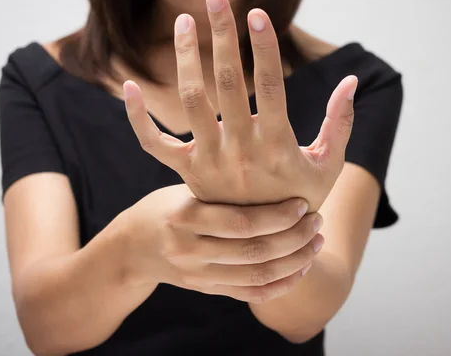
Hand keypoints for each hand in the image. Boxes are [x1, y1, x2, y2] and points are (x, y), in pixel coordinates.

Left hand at [123, 0, 356, 211]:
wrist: (267, 245)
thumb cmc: (301, 201)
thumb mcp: (328, 165)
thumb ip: (339, 123)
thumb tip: (352, 81)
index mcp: (277, 145)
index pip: (271, 85)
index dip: (265, 48)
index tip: (257, 14)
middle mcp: (240, 149)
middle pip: (228, 83)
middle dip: (223, 36)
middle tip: (216, 0)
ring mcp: (208, 160)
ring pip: (191, 101)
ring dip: (186, 58)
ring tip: (185, 22)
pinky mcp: (186, 171)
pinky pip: (154, 144)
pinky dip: (138, 118)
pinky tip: (129, 87)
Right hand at [124, 184, 323, 303]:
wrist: (134, 247)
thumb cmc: (167, 206)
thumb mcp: (187, 190)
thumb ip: (221, 185)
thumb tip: (270, 156)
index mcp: (185, 218)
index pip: (241, 222)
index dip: (278, 216)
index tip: (302, 203)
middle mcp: (190, 251)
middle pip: (254, 252)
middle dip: (293, 239)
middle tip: (317, 222)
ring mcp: (198, 276)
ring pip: (257, 277)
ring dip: (294, 262)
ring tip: (316, 243)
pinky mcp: (206, 290)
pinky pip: (250, 294)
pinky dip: (280, 285)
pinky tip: (299, 269)